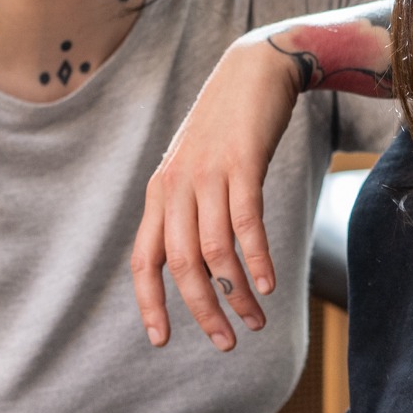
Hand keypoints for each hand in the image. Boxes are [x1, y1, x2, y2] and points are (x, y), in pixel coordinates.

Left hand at [131, 36, 295, 349]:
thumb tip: (198, 260)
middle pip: (181, 265)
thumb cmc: (229, 126)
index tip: (160, 340)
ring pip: (215, 251)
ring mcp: (207, 174)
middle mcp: (176, 186)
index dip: (149, 303)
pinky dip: (256, 259)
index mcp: (160, 193)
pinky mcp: (242, 163)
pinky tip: (269, 285)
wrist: (254, 69)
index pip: (144, 260)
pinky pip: (245, 223)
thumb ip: (191, 209)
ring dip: (235, 294)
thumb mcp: (197, 168)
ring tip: (256, 321)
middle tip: (226, 343)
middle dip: (202, 310)